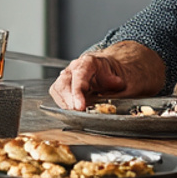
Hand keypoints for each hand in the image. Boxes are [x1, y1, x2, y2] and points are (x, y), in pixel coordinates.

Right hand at [49, 42, 164, 110]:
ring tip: (76, 114)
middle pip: (63, 84)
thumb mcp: (119, 78)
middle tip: (77, 114)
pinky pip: (58, 95)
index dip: (77, 93)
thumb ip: (116, 82)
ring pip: (57, 90)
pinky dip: (64, 105)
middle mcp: (74, 68)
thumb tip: (116, 84)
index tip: (79, 107)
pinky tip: (74, 111)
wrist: (109, 70)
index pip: (79, 76)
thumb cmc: (112, 75)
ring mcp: (67, 76)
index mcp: (87, 62)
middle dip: (68, 101)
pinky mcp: (64, 86)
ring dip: (65, 104)